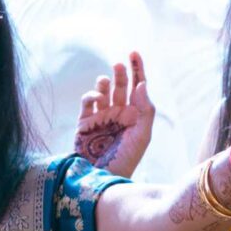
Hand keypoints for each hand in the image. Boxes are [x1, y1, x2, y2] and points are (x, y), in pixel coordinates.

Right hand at [75, 51, 154, 175]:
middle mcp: (119, 113)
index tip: (133, 52)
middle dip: (120, 73)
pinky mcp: (84, 123)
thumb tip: (142, 83)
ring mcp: (101, 117)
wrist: (102, 178)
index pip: (138, 86)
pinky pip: (87, 103)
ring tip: (104, 82)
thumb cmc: (127, 160)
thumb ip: (145, 109)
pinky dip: (90, 96)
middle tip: (118, 65)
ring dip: (103, 83)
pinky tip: (94, 97)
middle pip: (120, 85)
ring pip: (102, 91)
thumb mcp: (142, 135)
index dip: (137, 68)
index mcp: (135, 114)